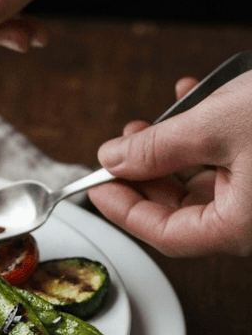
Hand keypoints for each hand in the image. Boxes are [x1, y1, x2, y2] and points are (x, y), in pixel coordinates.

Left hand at [89, 72, 251, 256]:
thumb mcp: (218, 125)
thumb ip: (160, 147)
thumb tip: (114, 160)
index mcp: (238, 228)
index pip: (163, 234)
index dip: (124, 209)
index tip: (96, 185)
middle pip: (182, 212)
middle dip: (147, 174)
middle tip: (122, 146)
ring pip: (207, 184)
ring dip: (176, 150)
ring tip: (155, 119)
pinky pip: (235, 164)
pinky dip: (211, 136)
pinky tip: (198, 99)